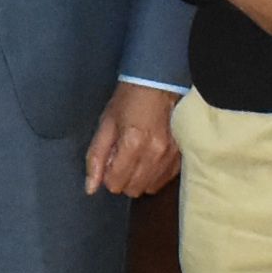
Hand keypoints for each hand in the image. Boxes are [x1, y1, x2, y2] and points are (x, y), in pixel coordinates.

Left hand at [86, 83, 181, 198]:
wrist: (160, 82)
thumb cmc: (129, 99)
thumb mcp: (106, 123)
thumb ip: (96, 157)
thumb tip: (90, 188)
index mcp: (133, 143)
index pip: (115, 183)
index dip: (108, 175)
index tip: (110, 159)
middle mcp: (154, 154)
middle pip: (132, 189)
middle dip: (122, 178)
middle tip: (121, 158)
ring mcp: (171, 156)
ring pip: (149, 188)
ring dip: (138, 178)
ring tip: (136, 157)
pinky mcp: (181, 156)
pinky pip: (163, 180)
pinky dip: (153, 175)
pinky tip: (149, 158)